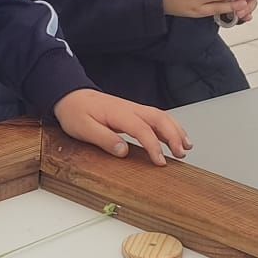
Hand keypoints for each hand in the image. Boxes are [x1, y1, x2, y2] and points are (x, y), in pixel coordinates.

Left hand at [53, 88, 190, 165]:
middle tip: (181, 153)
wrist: (71, 95)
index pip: (142, 129)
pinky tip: (175, 138)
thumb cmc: (76, 112)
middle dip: (174, 135)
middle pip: (159, 119)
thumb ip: (103, 139)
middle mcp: (131, 109)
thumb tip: (123, 151)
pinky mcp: (134, 112)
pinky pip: (156, 118)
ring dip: (176, 130)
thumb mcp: (83, 128)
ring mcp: (134, 109)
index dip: (154, 146)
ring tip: (186, 147)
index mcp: (119, 113)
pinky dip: (170, 127)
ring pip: (161, 117)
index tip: (161, 161)